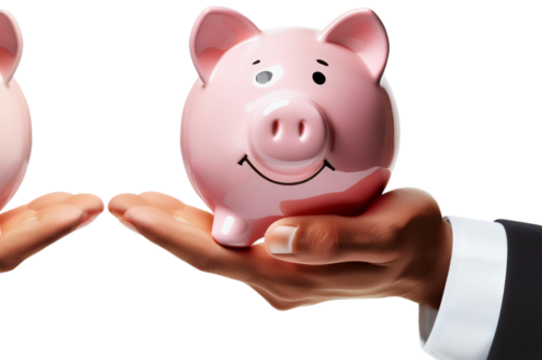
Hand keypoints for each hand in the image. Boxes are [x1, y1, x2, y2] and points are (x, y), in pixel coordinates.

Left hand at [105, 186, 451, 311]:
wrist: (428, 261)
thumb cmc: (411, 241)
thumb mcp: (387, 234)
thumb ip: (335, 240)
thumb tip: (276, 240)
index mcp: (289, 276)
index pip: (214, 256)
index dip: (167, 236)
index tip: (130, 211)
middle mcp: (274, 279)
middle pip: (202, 252)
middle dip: (155, 228)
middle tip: (114, 201)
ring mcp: (275, 272)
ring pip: (211, 246)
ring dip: (171, 225)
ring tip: (132, 200)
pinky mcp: (280, 259)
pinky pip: (231, 239)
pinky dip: (200, 221)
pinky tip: (180, 203)